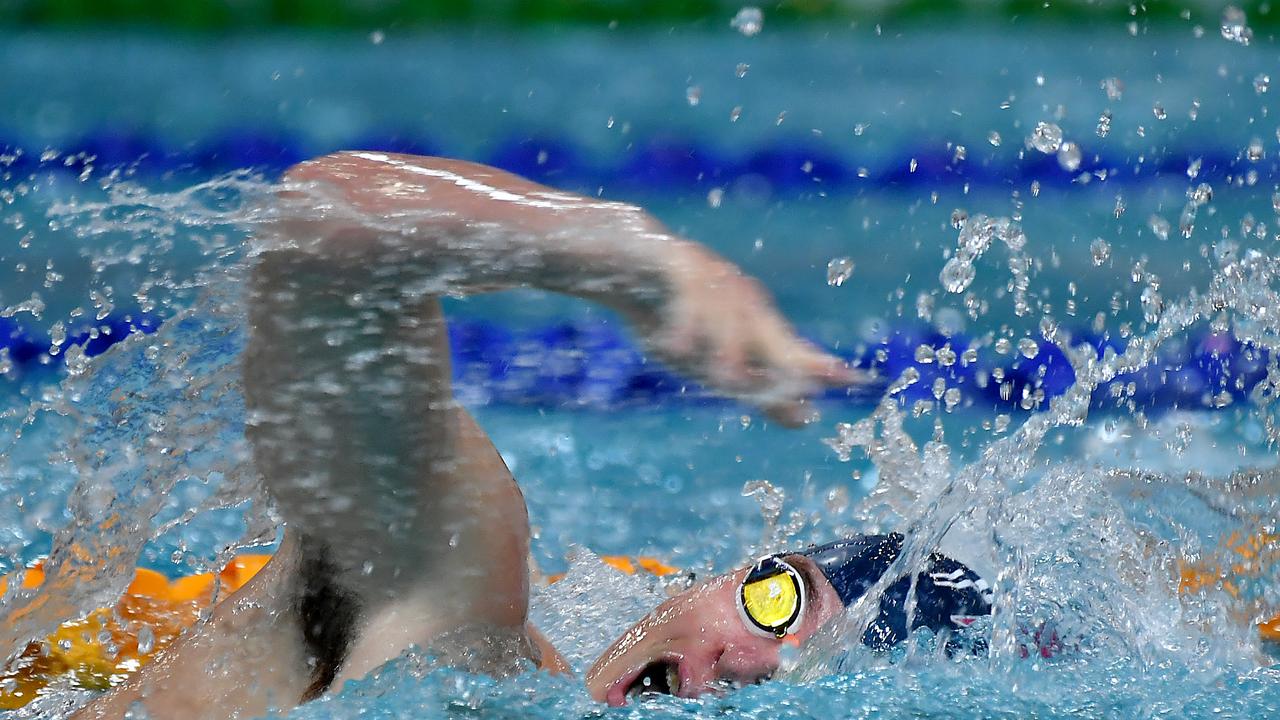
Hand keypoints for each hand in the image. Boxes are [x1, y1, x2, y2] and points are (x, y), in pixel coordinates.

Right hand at [630, 243, 864, 425]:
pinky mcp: (676, 262)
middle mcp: (740, 296)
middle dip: (783, 355)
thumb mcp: (711, 364)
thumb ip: (759, 390)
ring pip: (725, 314)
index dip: (818, 365)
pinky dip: (682, 322)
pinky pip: (686, 292)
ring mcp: (710, 276)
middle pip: (765, 329)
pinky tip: (675, 348)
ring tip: (728, 380)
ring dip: (727, 347)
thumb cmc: (674, 317)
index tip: (853, 380)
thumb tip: (808, 420)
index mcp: (754, 321)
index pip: (792, 348)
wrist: (626, 264)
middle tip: (801, 382)